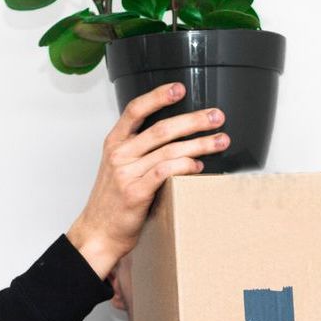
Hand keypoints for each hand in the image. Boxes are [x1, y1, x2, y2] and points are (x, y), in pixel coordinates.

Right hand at [65, 82, 229, 277]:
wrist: (99, 231)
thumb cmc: (114, 200)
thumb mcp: (121, 167)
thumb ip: (142, 151)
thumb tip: (178, 138)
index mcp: (115, 143)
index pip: (136, 110)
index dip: (158, 97)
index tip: (180, 88)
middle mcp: (120, 154)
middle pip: (162, 129)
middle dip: (194, 120)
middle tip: (217, 116)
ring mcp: (127, 173)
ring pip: (169, 151)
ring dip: (200, 144)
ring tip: (221, 141)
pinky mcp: (136, 192)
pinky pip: (165, 173)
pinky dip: (185, 167)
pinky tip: (199, 166)